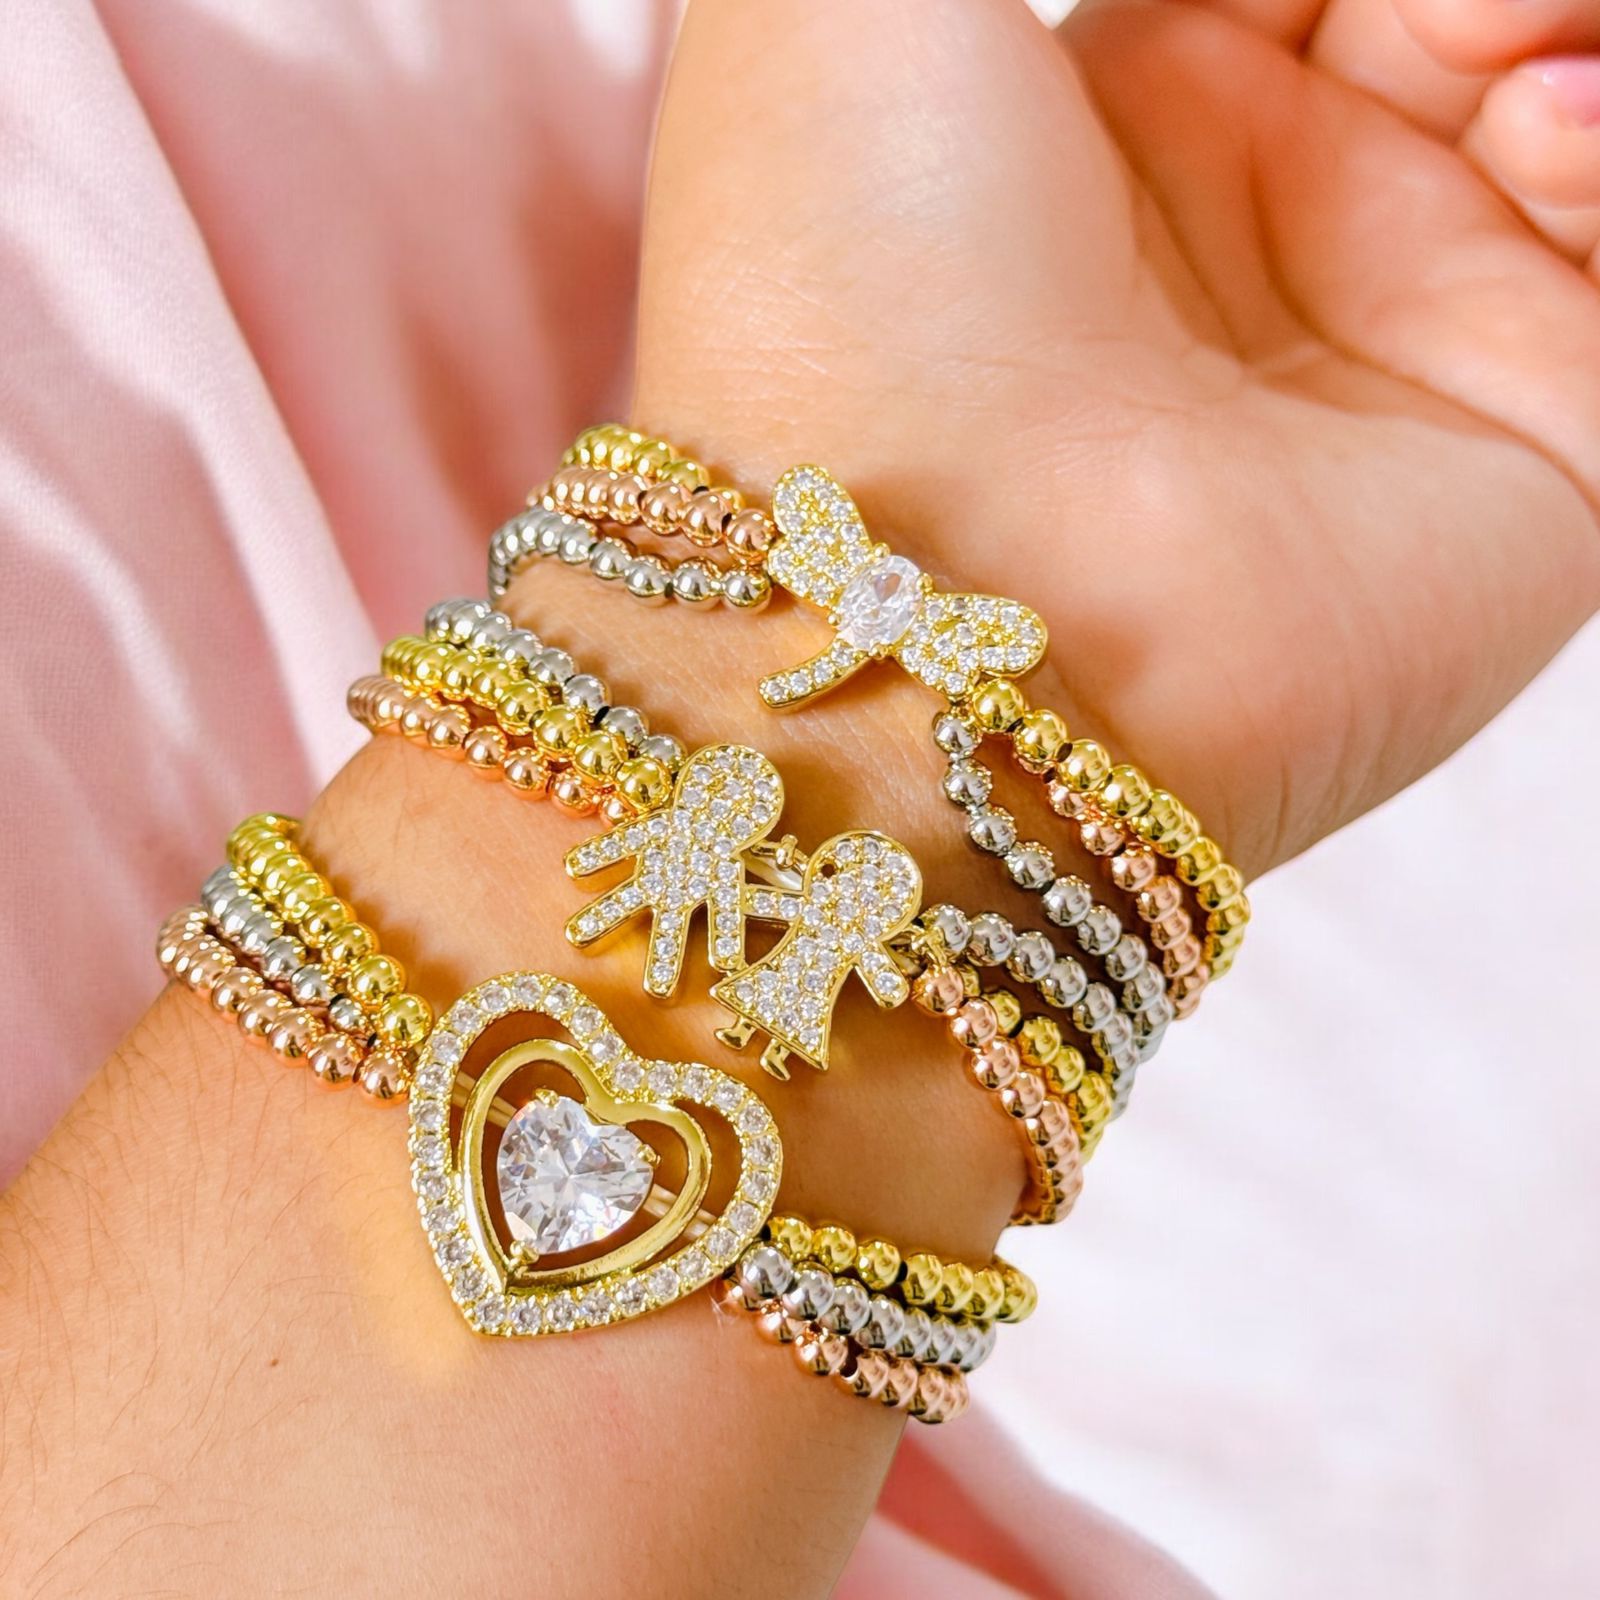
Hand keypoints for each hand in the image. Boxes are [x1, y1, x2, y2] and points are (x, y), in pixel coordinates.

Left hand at [636, 0, 1599, 875]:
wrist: (922, 598)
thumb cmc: (843, 278)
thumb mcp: (853, 5)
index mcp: (1125, 113)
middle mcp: (1270, 235)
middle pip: (1458, 23)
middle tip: (1422, 10)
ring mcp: (1402, 348)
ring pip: (1566, 117)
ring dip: (1552, 31)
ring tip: (1479, 45)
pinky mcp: (1534, 458)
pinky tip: (1532, 140)